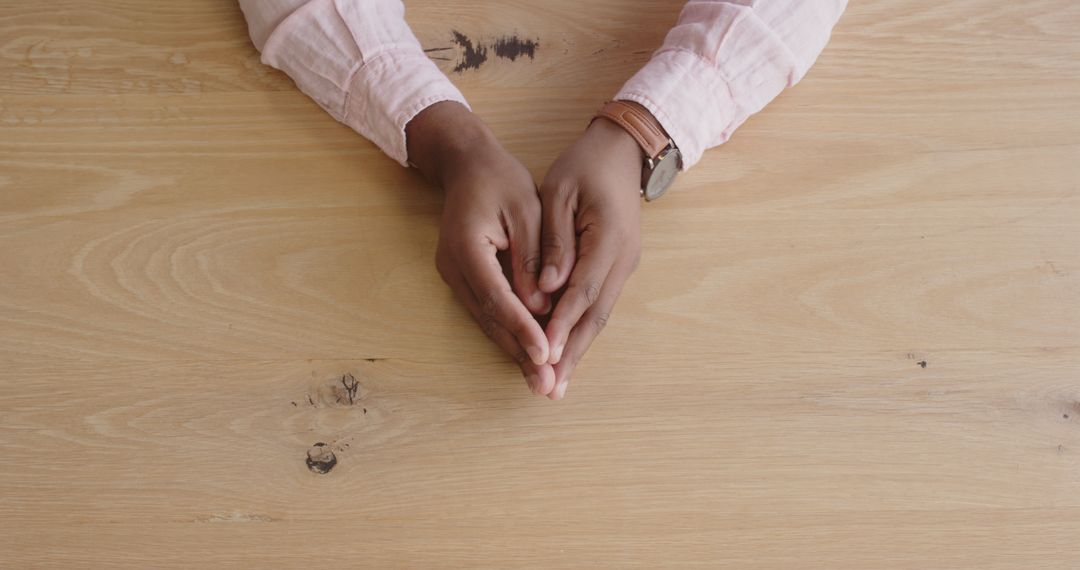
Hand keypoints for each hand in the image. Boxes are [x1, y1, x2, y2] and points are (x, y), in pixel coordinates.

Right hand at [407, 102, 556, 395]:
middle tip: (546, 385)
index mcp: (467, 246)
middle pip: (490, 320)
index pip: (499, 297)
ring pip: (487, 321)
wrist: (466, 164)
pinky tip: (529, 354)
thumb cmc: (500, 179)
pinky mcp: (462, 278)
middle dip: (520, 354)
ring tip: (542, 381)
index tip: (546, 355)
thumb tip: (541, 305)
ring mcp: (454, 275)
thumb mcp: (525, 210)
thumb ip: (533, 257)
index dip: (524, 329)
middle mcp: (454, 267)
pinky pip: (488, 311)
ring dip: (514, 351)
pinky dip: (509, 333)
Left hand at [537, 116, 643, 399]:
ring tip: (557, 383)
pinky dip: (582, 331)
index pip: (581, 292)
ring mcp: (624, 265)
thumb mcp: (561, 193)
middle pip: (595, 316)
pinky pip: (598, 305)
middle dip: (572, 355)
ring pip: (599, 316)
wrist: (621, 152)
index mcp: (608, 239)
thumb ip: (555, 242)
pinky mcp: (618, 267)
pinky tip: (567, 352)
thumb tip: (547, 288)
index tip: (544, 354)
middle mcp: (622, 260)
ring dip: (578, 351)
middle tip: (551, 388)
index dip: (562, 326)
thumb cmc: (584, 166)